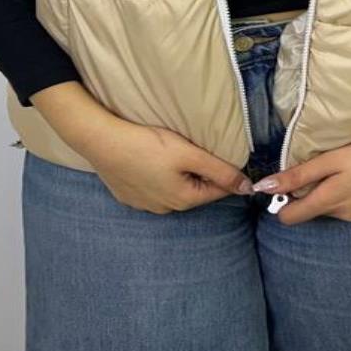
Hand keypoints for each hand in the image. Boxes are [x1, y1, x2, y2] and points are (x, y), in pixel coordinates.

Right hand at [83, 118, 255, 214]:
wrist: (103, 142)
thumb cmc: (147, 145)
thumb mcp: (189, 154)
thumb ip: (220, 170)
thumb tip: (248, 188)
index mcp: (183, 200)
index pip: (217, 190)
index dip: (223, 171)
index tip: (218, 153)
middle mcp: (165, 208)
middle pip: (195, 190)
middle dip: (200, 172)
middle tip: (192, 148)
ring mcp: (145, 205)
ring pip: (174, 189)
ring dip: (178, 174)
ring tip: (170, 152)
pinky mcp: (129, 195)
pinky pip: (153, 188)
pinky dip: (157, 175)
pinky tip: (150, 160)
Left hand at [252, 125, 350, 225]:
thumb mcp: (334, 158)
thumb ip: (299, 175)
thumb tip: (264, 188)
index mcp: (332, 200)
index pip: (294, 217)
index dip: (285, 207)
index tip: (286, 195)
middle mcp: (349, 217)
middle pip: (323, 210)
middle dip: (322, 194)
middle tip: (335, 169)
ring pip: (347, 210)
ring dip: (347, 196)